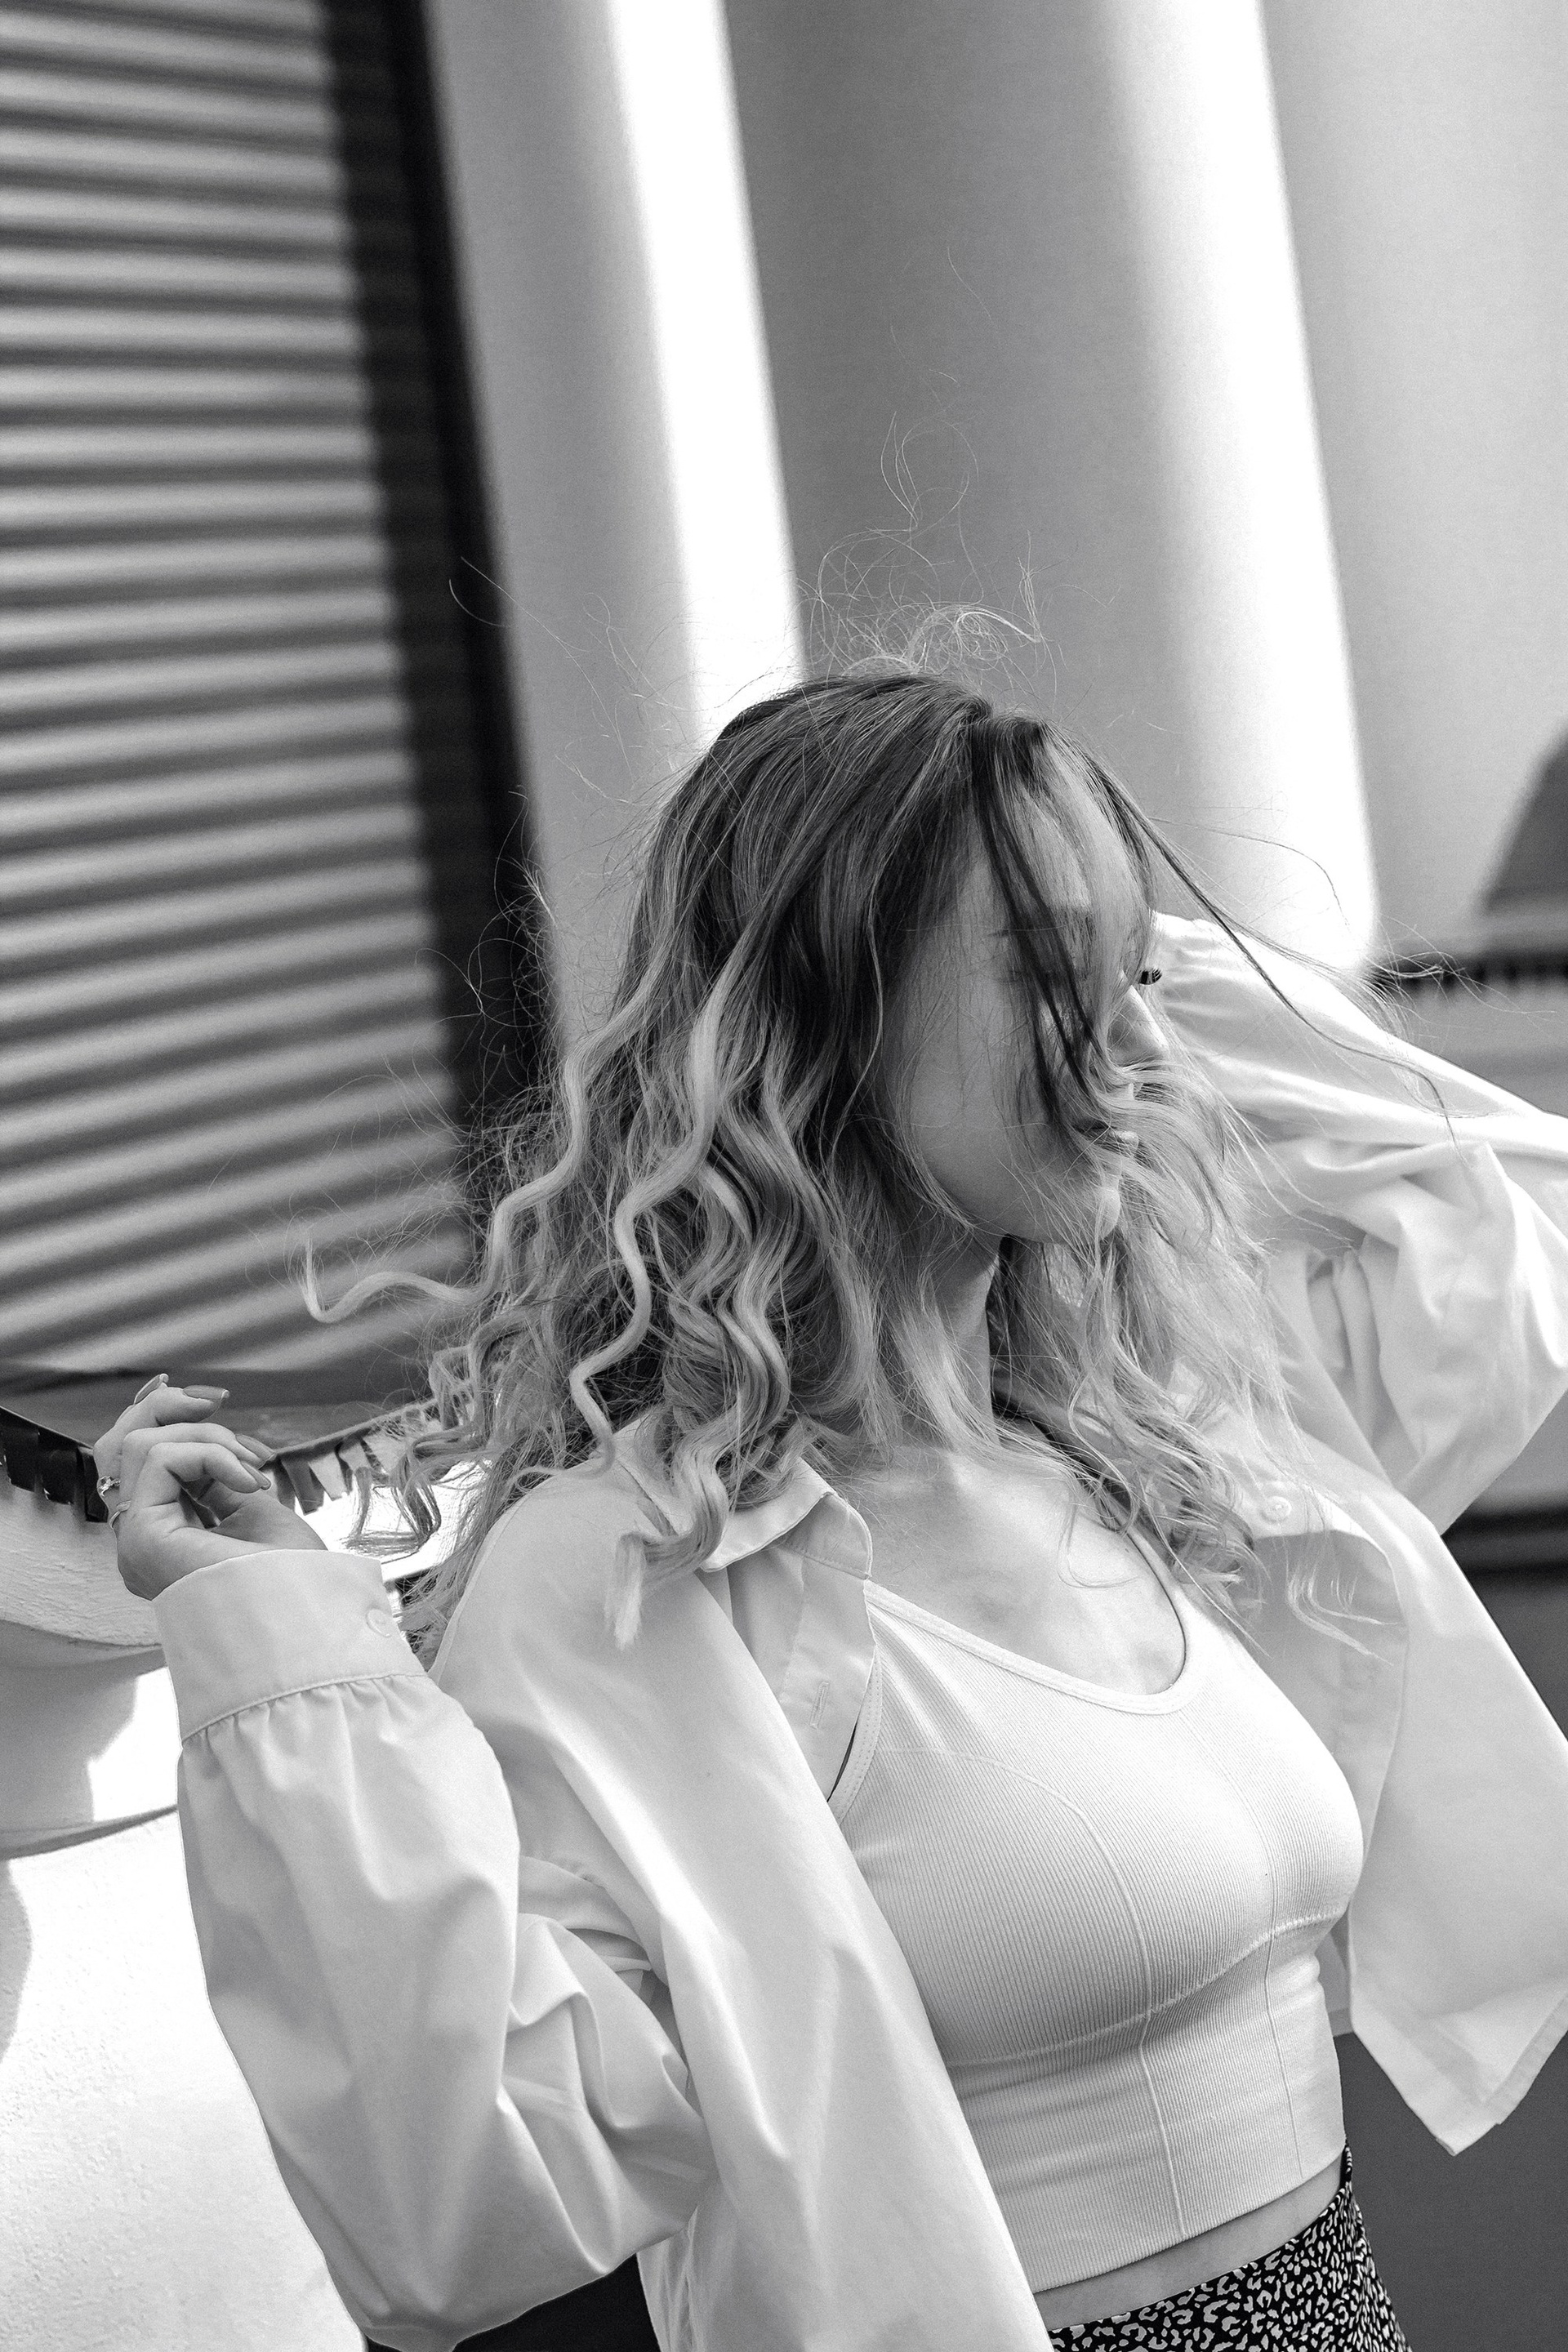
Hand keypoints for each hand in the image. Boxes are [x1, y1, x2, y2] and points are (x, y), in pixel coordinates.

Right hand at [95, 1378, 327, 1599]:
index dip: (177, 1423)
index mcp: (165, 1539)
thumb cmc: (293, 1576)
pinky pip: (160, 1458)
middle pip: (123, 1446)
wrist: (308, 1617)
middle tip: (223, 1412)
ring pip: (139, 1444)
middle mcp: (141, 1541)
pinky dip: (209, 1454)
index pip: (143, 1464)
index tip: (228, 1419)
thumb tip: (202, 1439)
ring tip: (249, 1468)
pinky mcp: (144, 1536)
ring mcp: (137, 1541)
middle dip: (173, 1411)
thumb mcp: (254, 1510)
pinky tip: (246, 1482)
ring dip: (206, 1438)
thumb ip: (218, 1478)